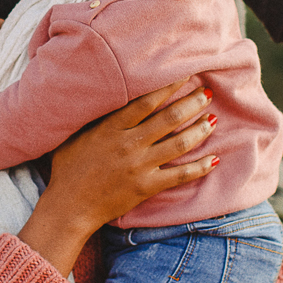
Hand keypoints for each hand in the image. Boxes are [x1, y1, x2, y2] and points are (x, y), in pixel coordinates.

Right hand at [20, 78, 217, 271]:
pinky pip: (180, 175)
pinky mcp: (146, 187)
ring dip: (199, 130)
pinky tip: (214, 159)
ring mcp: (139, 167)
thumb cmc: (67, 168)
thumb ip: (94, 116)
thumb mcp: (74, 134)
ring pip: (179, 144)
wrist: (68, 207)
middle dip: (191, 103)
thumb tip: (105, 93)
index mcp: (111, 127)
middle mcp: (129, 144)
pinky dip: (199, 167)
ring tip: (212, 120)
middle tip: (207, 94)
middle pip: (169, 118)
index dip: (169, 85)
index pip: (146, 100)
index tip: (185, 74)